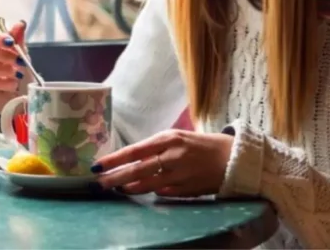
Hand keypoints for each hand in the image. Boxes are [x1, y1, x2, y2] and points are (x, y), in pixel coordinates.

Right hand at [0, 20, 25, 112]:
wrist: (20, 96)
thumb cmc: (18, 72)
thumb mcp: (22, 55)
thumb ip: (18, 40)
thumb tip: (20, 23)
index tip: (12, 42)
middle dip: (2, 55)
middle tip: (19, 61)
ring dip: (3, 69)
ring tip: (18, 74)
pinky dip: (3, 83)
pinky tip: (14, 84)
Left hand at [92, 129, 233, 197]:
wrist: (232, 157)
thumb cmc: (199, 145)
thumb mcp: (176, 138)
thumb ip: (155, 148)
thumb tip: (131, 159)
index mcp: (168, 138)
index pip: (134, 150)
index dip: (114, 160)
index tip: (97, 165)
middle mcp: (173, 156)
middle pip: (137, 170)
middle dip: (115, 178)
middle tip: (99, 183)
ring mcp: (181, 174)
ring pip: (148, 184)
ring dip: (130, 187)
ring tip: (117, 189)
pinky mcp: (188, 189)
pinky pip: (164, 192)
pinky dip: (152, 191)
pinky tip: (141, 191)